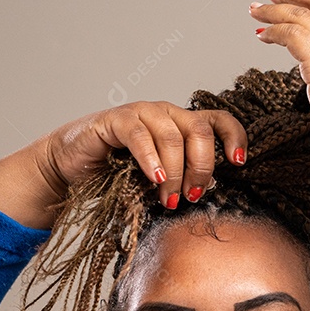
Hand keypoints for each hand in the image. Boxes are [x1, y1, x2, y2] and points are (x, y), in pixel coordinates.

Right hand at [43, 102, 247, 208]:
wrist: (71, 166)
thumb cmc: (116, 173)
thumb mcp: (158, 179)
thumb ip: (181, 180)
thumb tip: (204, 195)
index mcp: (181, 124)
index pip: (218, 121)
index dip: (233, 138)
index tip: (238, 163)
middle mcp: (166, 113)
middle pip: (200, 131)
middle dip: (201, 167)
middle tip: (192, 195)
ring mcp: (141, 114)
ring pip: (173, 136)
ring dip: (176, 173)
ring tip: (167, 197)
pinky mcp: (116, 120)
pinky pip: (140, 136)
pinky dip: (151, 160)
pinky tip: (154, 179)